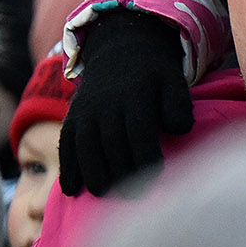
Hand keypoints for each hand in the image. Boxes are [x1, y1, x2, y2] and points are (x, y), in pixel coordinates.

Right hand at [57, 9, 192, 196]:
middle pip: (112, 144)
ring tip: (102, 193)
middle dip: (122, 173)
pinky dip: (67, 167)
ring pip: (86, 146)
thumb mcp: (173, 81)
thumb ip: (179, 105)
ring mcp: (86, 110)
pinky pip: (66, 144)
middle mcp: (107, 103)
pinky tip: (71, 190)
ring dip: (92, 173)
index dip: (147, 158)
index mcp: (136, 95)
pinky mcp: (72, 117)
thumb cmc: (154, 76)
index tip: (157, 178)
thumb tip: (179, 129)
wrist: (120, 49)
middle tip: (134, 197)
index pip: (140, 133)